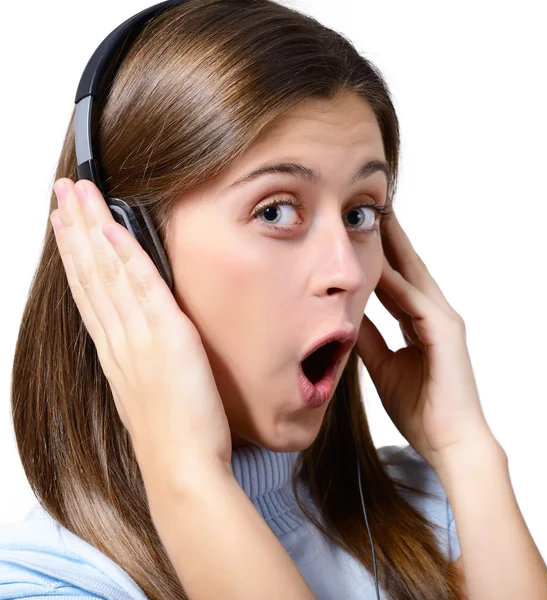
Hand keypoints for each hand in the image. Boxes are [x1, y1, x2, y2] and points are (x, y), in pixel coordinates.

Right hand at [50, 178, 231, 473]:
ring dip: (90, 229)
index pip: (90, 293)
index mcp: (117, 352)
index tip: (65, 226)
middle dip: (73, 229)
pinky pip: (141, 287)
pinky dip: (124, 255)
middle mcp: (120, 339)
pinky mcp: (167, 337)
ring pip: (106, 273)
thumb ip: (142, 363)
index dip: (75, 256)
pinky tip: (111, 228)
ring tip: (76, 194)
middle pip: (89, 274)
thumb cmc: (172, 438)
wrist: (181, 470)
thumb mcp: (149, 394)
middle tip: (61, 192)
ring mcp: (139, 336)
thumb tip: (144, 343)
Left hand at [355, 211, 497, 470]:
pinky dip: (397, 284)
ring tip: (378, 218)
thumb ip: (369, 338)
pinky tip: (379, 266)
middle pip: (408, 268)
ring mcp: (443, 321)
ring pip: (414, 276)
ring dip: (396, 247)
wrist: (447, 441)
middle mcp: (434, 314)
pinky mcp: (446, 333)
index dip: (381, 256)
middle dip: (391, 238)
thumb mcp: (383, 365)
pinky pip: (415, 303)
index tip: (360, 233)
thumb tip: (348, 316)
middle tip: (372, 208)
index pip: (397, 280)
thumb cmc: (419, 407)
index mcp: (420, 322)